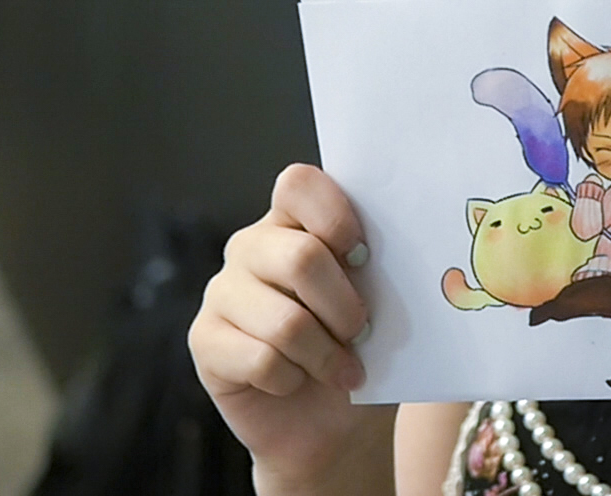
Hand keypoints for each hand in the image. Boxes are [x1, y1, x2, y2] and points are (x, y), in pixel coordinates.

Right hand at [188, 164, 392, 492]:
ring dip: (325, 355)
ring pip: (284, 321)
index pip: (298, 184)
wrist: (334, 426)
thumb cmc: (362, 353)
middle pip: (300, 258)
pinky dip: (292, 380)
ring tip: (340, 370)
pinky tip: (295, 382)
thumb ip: (381, 270)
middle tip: (362, 332)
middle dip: (344, 308)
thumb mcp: (382, 304)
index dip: (334, 215)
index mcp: (294, 222)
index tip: (364, 255)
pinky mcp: (205, 340)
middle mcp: (251, 247)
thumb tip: (405, 255)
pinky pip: (260, 359)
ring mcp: (223, 292)